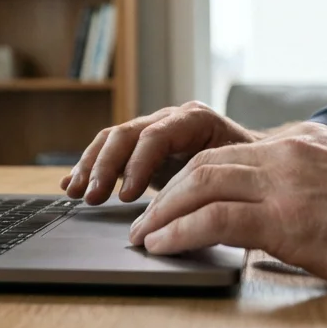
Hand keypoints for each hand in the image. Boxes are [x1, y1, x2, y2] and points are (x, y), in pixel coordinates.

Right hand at [60, 102, 263, 203]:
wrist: (255, 157)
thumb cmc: (251, 166)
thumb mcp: (240, 170)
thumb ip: (215, 180)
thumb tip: (196, 208)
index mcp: (194, 119)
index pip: (156, 136)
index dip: (137, 165)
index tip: (126, 196)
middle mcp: (169, 118)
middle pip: (127, 134)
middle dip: (105, 166)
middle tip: (93, 197)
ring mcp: (152, 129)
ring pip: (112, 140)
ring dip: (90, 167)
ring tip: (76, 193)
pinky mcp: (140, 146)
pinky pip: (109, 151)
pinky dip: (89, 167)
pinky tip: (70, 185)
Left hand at [127, 123, 326, 293]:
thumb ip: (316, 187)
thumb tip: (291, 217)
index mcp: (303, 145)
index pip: (229, 153)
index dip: (192, 178)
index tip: (171, 199)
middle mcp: (288, 153)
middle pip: (204, 163)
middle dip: (165, 192)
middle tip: (142, 219)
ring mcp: (287, 182)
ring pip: (199, 184)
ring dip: (162, 212)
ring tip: (143, 237)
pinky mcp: (289, 217)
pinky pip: (214, 218)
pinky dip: (179, 230)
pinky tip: (162, 246)